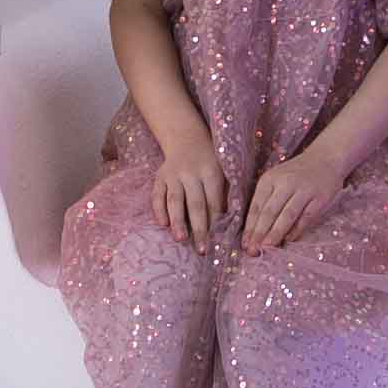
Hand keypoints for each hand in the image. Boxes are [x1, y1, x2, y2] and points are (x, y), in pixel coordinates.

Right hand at [152, 124, 226, 245]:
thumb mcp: (222, 169)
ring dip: (177, 221)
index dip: (215, 220)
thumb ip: (225, 191)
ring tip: (180, 239)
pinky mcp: (159, 177)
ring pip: (175, 200)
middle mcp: (191, 172)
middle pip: (195, 203)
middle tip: (201, 249)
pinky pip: (157, 195)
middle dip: (199, 228)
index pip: (214, 199)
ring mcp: (173, 174)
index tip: (218, 240)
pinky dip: (159, 210)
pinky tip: (163, 225)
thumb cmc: (210, 159)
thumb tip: (230, 222)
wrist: (186, 137)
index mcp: (211, 171)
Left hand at [244, 146, 350, 253]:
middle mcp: (285, 183)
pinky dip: (297, 230)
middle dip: (259, 233)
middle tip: (253, 251)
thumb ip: (266, 200)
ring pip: (286, 215)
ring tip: (267, 248)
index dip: (250, 227)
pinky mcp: (320, 197)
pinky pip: (306, 217)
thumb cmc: (296, 173)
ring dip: (276, 233)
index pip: (256, 206)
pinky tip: (289, 240)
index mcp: (269, 179)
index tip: (245, 244)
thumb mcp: (276, 179)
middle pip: (269, 212)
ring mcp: (303, 190)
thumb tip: (255, 231)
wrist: (326, 157)